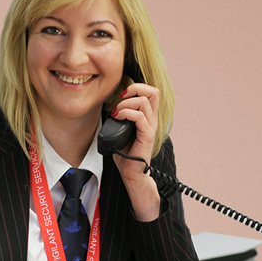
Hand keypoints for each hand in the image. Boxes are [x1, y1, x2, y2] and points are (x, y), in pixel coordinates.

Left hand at [110, 83, 160, 220]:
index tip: (122, 94)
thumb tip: (108, 107)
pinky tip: (118, 118)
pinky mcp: (147, 135)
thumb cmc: (125, 154)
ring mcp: (150, 127)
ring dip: (127, 103)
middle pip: (153, 92)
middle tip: (122, 97)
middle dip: (136, 88)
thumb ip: (119, 117)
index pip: (151, 93)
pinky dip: (127, 113)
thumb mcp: (120, 130)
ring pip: (145, 101)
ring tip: (117, 112)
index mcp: (147, 117)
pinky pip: (139, 117)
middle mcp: (151, 120)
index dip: (137, 87)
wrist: (131, 173)